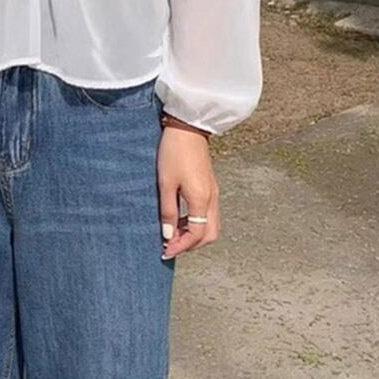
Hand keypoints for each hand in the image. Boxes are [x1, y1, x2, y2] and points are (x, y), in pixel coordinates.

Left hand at [157, 126, 219, 258]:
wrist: (188, 127)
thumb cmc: (174, 152)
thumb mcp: (165, 183)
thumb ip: (168, 210)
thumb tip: (168, 234)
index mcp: (202, 199)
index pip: (196, 234)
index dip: (181, 246)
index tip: (165, 251)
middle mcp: (212, 199)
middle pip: (209, 234)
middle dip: (191, 244)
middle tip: (170, 245)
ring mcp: (213, 192)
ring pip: (210, 225)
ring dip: (193, 234)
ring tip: (172, 232)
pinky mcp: (210, 186)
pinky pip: (207, 214)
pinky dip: (195, 222)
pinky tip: (178, 218)